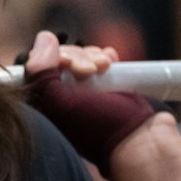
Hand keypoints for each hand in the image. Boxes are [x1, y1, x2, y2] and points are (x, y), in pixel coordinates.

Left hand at [21, 30, 160, 176]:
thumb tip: (43, 39)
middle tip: (92, 70)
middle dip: (78, 57)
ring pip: (80, 59)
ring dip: (92, 56)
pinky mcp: (105, 89)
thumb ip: (41, 74)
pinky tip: (112, 60)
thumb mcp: (62, 104)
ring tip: (106, 66)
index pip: (38, 68)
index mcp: (45, 107)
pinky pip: (98, 63)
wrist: (142, 141)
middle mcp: (61, 100)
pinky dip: (104, 57)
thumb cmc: (101, 127)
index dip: (53, 58)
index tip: (69, 64)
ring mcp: (84, 94)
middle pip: (60, 60)